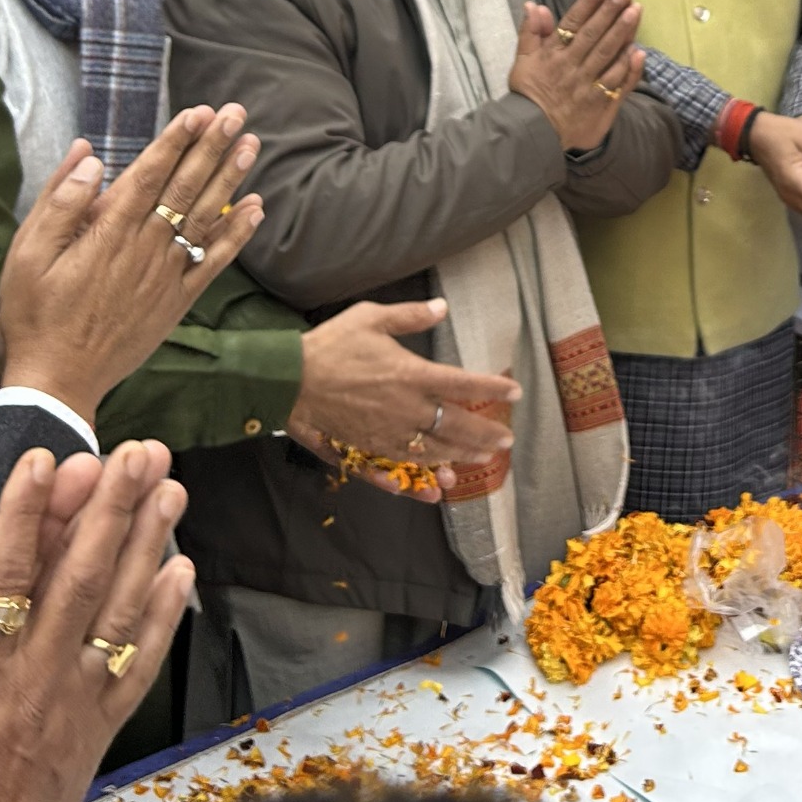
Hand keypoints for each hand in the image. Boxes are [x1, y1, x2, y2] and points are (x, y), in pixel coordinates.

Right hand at [0, 107, 267, 425]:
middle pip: (185, 188)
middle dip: (211, 147)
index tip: (198, 112)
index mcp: (108, 233)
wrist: (58, 379)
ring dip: (231, 179)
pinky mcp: (176, 301)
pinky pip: (215, 262)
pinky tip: (255, 208)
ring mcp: (165, 276)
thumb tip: (90, 157)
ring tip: (251, 145)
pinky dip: (237, 234)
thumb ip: (60, 202)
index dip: (176, 141)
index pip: (150, 175)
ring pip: (206, 218)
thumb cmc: (36, 313)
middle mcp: (144, 249)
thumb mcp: (27, 253)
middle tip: (235, 113)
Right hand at [0, 441, 194, 801]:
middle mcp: (30, 682)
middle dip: (108, 508)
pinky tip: (180, 571)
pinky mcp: (95, 732)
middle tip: (135, 451)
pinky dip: (163, 616)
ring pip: (117, 610)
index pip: (1, 578)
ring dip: (146, 544)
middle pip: (77, 578)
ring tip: (168, 487)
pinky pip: (138, 665)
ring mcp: (70, 705)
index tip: (44, 458)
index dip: (25, 515)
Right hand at [286, 299, 521, 493]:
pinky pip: (396, 472)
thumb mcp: (370, 317)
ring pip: (431, 452)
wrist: (287, 379)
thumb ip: (409, 315)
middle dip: (484, 434)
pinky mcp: (365, 450)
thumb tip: (442, 307)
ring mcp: (385, 434)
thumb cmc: (330, 344)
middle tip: (505, 441)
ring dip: (459, 458)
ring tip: (479, 461)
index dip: (491, 389)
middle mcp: (404, 409)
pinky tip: (433, 494)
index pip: (462, 385)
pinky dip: (416, 486)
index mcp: (410, 375)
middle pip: (455, 426)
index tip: (514, 393)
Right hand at [505, 0, 645, 151]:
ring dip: (624, 33)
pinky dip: (629, 69)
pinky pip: (618, 84)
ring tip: (636, 11)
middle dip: (612, 12)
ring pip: (609, 56)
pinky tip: (639, 52)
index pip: (573, 23)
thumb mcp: (523, 61)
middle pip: (595, 35)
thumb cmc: (528, 94)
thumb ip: (531, 33)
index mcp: (554, 55)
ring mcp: (588, 86)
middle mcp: (572, 67)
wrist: (532, 134)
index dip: (590, 2)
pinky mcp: (601, 104)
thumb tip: (534, 5)